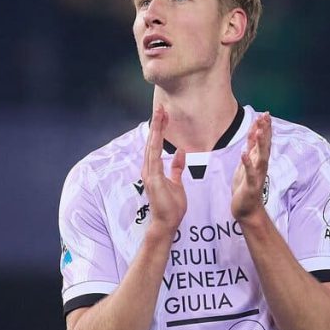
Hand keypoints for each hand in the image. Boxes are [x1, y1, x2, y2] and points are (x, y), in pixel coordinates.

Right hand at [142, 106, 185, 240]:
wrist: (167, 223)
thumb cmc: (171, 207)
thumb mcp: (177, 183)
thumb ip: (176, 168)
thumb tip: (180, 152)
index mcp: (154, 169)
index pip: (156, 145)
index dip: (160, 129)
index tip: (164, 115)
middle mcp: (149, 169)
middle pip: (152, 141)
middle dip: (156, 124)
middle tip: (160, 106)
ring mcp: (149, 173)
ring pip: (152, 145)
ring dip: (155, 128)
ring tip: (159, 112)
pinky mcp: (153, 178)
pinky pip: (154, 156)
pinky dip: (156, 142)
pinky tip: (158, 131)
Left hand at [231, 112, 270, 221]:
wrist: (247, 209)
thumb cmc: (246, 186)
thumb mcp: (246, 164)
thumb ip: (250, 149)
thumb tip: (254, 133)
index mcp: (258, 160)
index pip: (263, 141)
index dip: (264, 128)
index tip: (265, 114)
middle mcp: (260, 166)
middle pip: (264, 145)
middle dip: (265, 131)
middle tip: (266, 116)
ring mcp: (257, 175)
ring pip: (260, 157)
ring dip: (260, 144)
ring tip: (259, 131)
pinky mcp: (251, 185)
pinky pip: (250, 173)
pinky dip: (247, 163)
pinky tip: (244, 153)